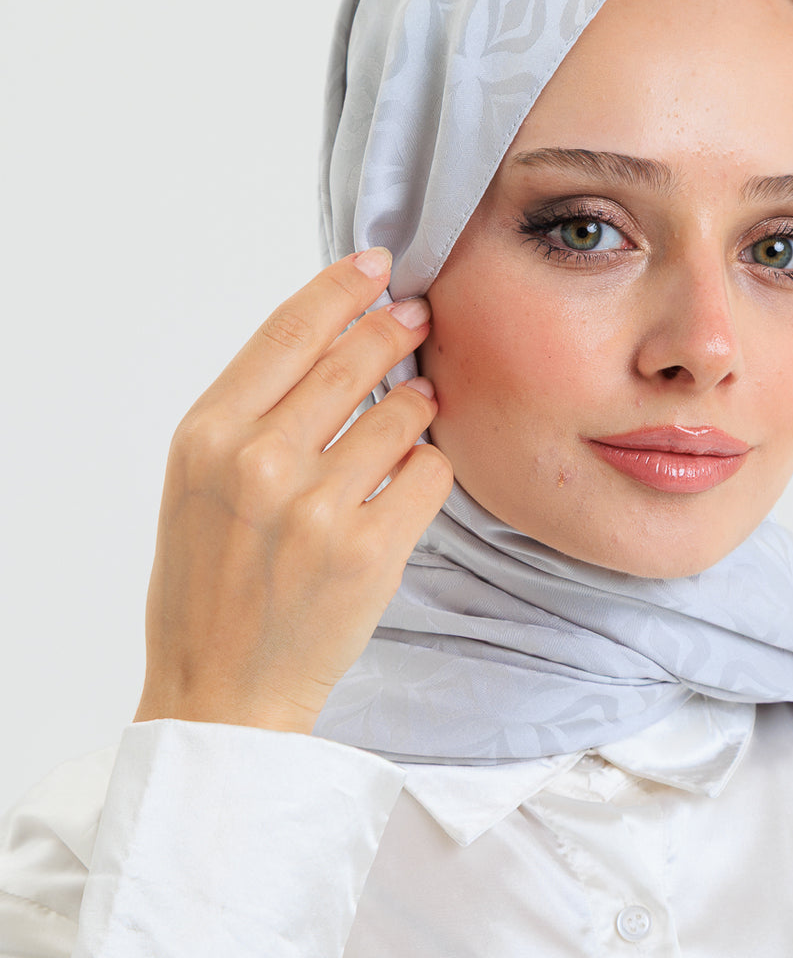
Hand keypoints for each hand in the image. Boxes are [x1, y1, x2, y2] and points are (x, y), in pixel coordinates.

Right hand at [134, 249, 452, 734]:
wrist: (222, 692)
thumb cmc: (209, 585)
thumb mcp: (199, 483)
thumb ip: (253, 412)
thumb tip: (331, 338)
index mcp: (207, 435)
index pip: (289, 331)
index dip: (341, 288)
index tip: (376, 265)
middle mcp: (258, 461)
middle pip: (355, 358)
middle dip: (395, 331)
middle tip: (417, 319)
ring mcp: (316, 507)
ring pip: (403, 413)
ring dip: (418, 407)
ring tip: (409, 419)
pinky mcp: (369, 552)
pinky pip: (429, 474)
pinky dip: (428, 471)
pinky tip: (407, 485)